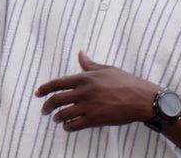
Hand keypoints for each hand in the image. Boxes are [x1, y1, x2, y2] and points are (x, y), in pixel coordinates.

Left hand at [35, 51, 158, 131]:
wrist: (142, 99)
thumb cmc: (126, 82)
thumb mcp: (107, 69)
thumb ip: (90, 64)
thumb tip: (80, 53)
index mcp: (85, 78)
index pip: (58, 83)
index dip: (44, 88)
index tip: (37, 93)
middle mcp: (84, 91)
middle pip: (57, 99)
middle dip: (47, 106)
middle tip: (44, 110)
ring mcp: (89, 106)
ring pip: (64, 114)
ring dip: (57, 117)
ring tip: (56, 118)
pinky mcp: (95, 119)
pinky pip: (75, 125)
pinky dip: (68, 127)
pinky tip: (67, 127)